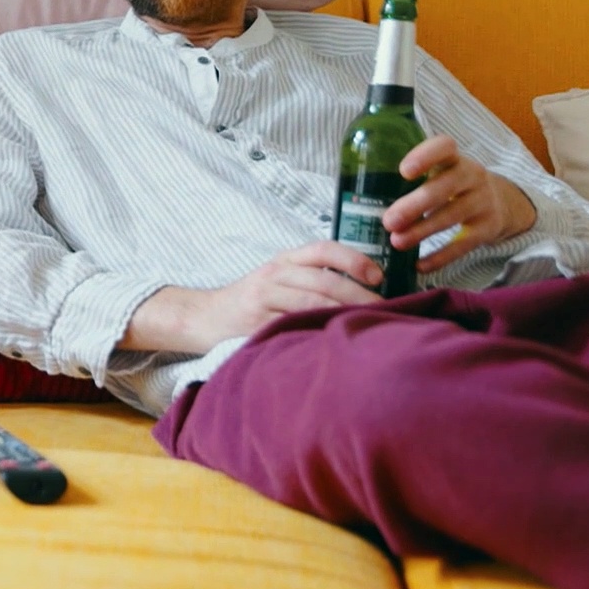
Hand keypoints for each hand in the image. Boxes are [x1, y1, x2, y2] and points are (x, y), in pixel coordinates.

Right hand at [121, 241, 382, 353]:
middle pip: (322, 279)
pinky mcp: (255, 321)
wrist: (205, 317)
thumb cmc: (252, 302)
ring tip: (365, 325)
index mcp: (285, 260)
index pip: (322, 249)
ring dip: (342, 313)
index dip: (353, 259)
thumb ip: (313, 280)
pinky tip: (333, 339)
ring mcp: (263, 297)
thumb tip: (367, 293)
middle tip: (383, 310)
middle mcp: (274, 273)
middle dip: (357, 294)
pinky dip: (315, 330)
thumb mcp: (279, 280)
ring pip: (310, 302)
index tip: (378, 276)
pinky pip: (291, 324)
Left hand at [382, 135, 538, 273]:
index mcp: (453, 158)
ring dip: (422, 231)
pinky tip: (419, 266)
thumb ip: (407, 179)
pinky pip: (463, 244)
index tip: (403, 171)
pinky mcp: (488, 228)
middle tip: (388, 221)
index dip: (425, 157)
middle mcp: (472, 176)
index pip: (444, 147)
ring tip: (397, 242)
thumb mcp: (437, 172)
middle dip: (414, 205)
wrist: (500, 202)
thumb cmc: (449, 185)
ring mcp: (483, 201)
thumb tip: (357, 199)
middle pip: (444, 188)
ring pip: (452, 216)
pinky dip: (441, 257)